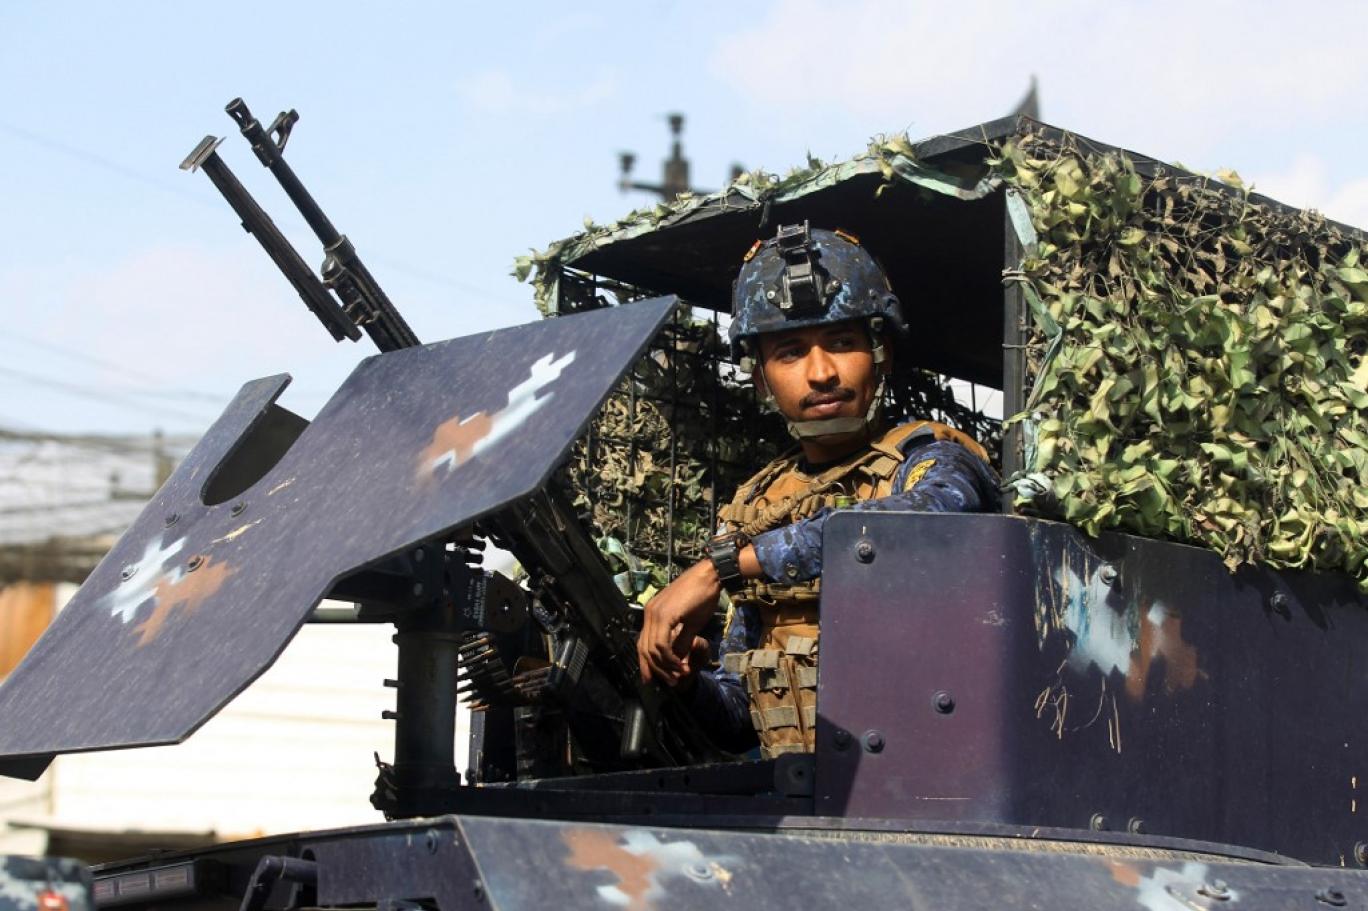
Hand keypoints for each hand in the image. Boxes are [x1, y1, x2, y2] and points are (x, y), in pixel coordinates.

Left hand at [637, 559, 721, 685]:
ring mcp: (655, 613)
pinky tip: (680, 664)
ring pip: (652, 649)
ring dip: (665, 666)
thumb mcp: (690, 623)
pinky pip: (662, 644)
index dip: (645, 663)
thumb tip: (677, 659)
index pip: (642, 643)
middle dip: (656, 669)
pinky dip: (670, 658)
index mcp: (652, 613)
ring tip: (679, 674)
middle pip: (644, 649)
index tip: (652, 679)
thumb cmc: (702, 596)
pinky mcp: (664, 615)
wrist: (710, 576)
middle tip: (670, 682)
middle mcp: (649, 613)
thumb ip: (681, 640)